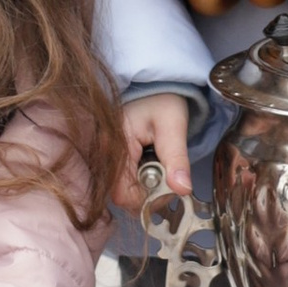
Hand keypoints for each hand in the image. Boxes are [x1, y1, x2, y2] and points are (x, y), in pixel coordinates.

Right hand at [118, 92, 191, 212]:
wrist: (154, 87)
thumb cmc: (162, 100)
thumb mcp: (173, 126)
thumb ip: (177, 159)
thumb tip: (182, 190)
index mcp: (116, 146)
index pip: (123, 194)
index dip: (147, 199)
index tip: (169, 187)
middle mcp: (105, 156)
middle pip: (122, 197)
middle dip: (150, 195)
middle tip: (170, 176)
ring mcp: (108, 160)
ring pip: (124, 193)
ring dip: (147, 189)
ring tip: (162, 168)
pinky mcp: (113, 162)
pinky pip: (125, 184)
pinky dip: (143, 183)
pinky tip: (153, 167)